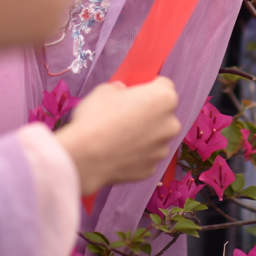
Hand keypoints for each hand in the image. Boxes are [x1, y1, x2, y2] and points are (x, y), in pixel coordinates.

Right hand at [56, 77, 180, 194]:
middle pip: (164, 113)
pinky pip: (146, 156)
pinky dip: (136, 154)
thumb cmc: (96, 118)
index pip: (164, 86)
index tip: (137, 93)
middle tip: (127, 115)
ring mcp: (162, 148)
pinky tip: (119, 152)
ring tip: (120, 136)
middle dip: (149, 113)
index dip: (149, 87)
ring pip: (156, 137)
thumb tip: (121, 92)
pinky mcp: (152, 169)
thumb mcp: (105, 90)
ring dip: (144, 135)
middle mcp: (170, 124)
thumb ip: (120, 89)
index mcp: (164, 98)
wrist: (85, 156)